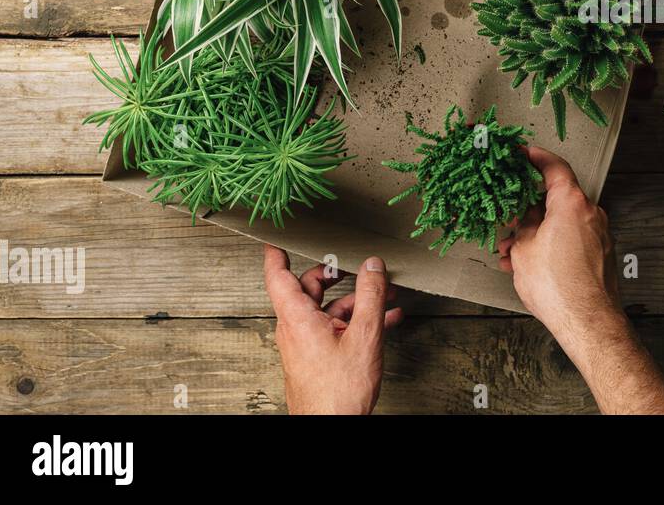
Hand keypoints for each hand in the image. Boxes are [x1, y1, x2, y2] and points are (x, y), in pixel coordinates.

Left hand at [263, 245, 403, 413]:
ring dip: (356, 301)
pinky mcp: (316, 357)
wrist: (332, 427)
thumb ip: (370, 295)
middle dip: (338, 275)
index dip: (276, 253)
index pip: (277, 276)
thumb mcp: (364, 335)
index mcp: (297, 318)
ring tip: (386, 296)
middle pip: (310, 289)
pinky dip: (356, 321)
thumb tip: (373, 266)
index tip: (277, 237)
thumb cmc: (339, 393)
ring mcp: (305, 344)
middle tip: (358, 264)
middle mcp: (296, 329)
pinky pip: (334, 329)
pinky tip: (383, 321)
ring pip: (328, 310)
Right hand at [497, 146, 621, 350]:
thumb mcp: (523, 249)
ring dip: (536, 232)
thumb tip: (525, 219)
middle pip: (557, 198)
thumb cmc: (557, 286)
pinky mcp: (601, 254)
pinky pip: (571, 239)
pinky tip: (529, 264)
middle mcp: (591, 213)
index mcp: (572, 203)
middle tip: (507, 217)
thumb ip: (523, 226)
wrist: (588, 322)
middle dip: (529, 208)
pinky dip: (551, 245)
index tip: (523, 153)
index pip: (554, 167)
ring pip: (561, 222)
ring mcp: (599, 234)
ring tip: (511, 252)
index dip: (536, 157)